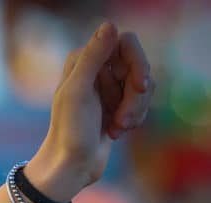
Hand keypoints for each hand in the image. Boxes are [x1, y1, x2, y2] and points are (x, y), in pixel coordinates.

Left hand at [24, 21, 153, 202]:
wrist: (71, 166)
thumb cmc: (69, 131)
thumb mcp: (78, 92)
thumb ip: (92, 58)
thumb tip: (110, 25)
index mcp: (82, 60)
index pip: (126, 42)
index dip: (137, 63)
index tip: (138, 85)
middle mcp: (95, 70)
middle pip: (138, 65)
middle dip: (137, 94)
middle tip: (123, 118)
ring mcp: (107, 87)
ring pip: (144, 85)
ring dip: (135, 109)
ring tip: (116, 129)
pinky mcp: (116, 105)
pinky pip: (142, 102)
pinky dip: (134, 117)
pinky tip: (116, 132)